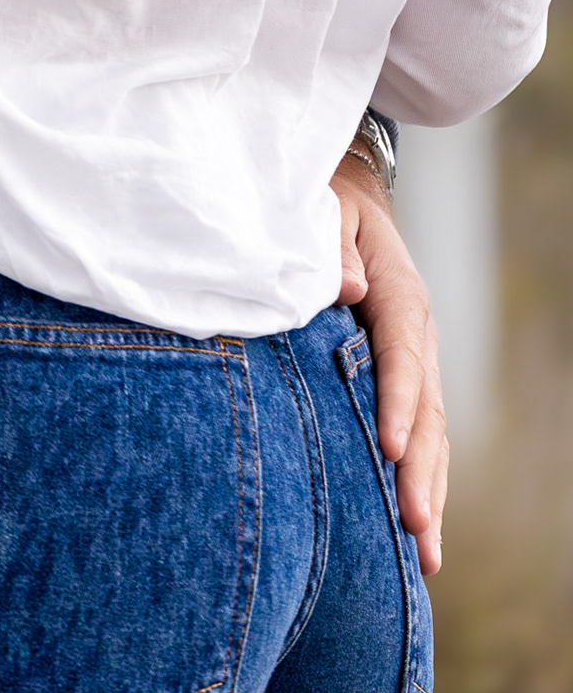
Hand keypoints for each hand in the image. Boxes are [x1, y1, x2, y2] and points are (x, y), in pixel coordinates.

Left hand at [336, 151, 446, 572]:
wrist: (346, 199)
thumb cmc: (322, 204)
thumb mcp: (324, 208)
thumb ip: (334, 243)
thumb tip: (350, 288)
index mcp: (397, 293)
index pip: (401, 354)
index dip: (398, 402)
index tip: (388, 450)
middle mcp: (415, 335)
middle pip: (427, 410)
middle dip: (422, 470)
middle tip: (415, 526)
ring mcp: (414, 362)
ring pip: (430, 435)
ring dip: (429, 492)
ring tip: (427, 555)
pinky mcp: (402, 382)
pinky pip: (418, 436)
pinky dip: (421, 483)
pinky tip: (416, 536)